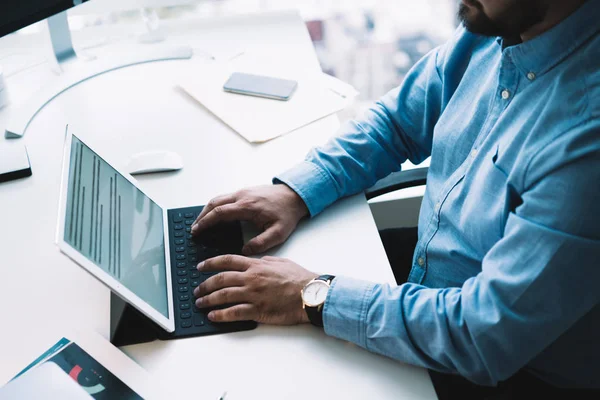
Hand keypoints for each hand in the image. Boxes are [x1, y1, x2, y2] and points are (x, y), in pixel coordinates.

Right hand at [191, 185, 308, 254]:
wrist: (295, 196)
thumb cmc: (287, 213)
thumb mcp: (278, 233)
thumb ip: (261, 243)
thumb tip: (245, 251)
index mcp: (248, 206)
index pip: (220, 213)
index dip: (206, 222)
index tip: (197, 230)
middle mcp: (242, 196)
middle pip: (214, 203)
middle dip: (202, 216)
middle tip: (194, 229)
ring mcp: (243, 192)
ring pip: (218, 198)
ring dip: (207, 210)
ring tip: (200, 223)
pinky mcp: (245, 191)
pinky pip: (225, 197)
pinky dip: (215, 206)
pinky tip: (214, 214)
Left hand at [193, 255, 317, 324]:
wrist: (310, 293)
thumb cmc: (299, 278)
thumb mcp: (281, 261)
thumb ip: (265, 260)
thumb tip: (256, 259)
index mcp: (256, 265)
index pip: (227, 261)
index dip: (210, 263)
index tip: (200, 266)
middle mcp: (251, 278)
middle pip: (220, 279)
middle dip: (205, 284)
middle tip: (197, 289)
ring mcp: (253, 294)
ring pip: (223, 296)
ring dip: (208, 300)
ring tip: (200, 303)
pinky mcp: (257, 310)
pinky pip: (234, 312)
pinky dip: (221, 315)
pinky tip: (213, 316)